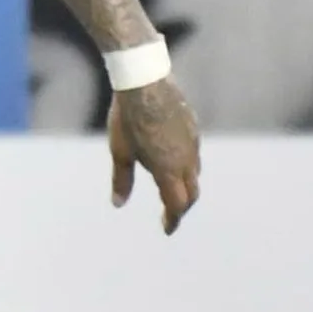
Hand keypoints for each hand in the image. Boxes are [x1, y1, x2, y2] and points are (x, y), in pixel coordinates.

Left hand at [107, 77, 201, 234]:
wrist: (145, 82)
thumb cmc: (128, 119)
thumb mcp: (120, 151)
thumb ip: (121, 179)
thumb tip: (117, 204)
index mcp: (169, 171)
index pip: (177, 204)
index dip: (172, 219)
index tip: (166, 229)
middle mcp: (187, 161)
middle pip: (191, 193)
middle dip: (182, 206)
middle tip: (170, 213)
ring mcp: (194, 144)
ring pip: (195, 173)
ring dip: (185, 185)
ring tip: (171, 188)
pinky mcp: (194, 128)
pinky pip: (194, 154)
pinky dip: (186, 165)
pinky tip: (174, 159)